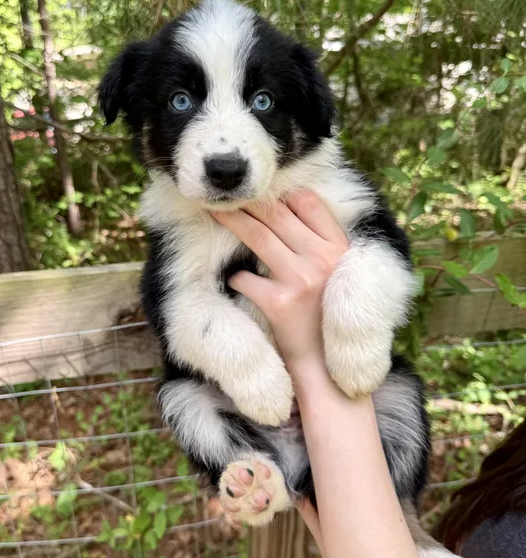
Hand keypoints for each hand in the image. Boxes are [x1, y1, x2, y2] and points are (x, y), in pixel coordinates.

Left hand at [211, 190, 348, 371]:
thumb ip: (321, 243)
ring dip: (233, 222)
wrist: (325, 366)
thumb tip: (291, 207)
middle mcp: (322, 260)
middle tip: (229, 194)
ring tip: (216, 213)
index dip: (284, 193)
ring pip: (258, 238)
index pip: (310, 203)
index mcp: (340, 249)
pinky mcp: (278, 303)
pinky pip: (245, 278)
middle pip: (278, 215)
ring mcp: (300, 281)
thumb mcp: (339, 274)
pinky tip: (237, 281)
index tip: (265, 191)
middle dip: (250, 201)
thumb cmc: (328, 316)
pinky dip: (237, 278)